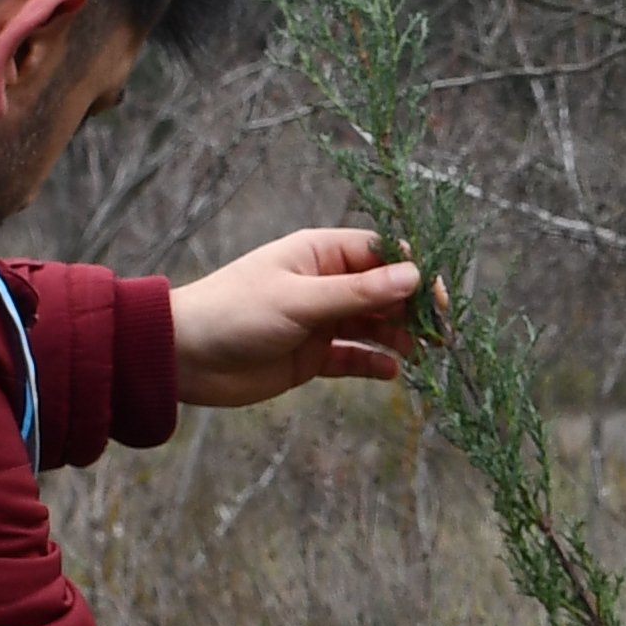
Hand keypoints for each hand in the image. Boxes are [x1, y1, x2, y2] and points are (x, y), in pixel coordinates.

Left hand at [171, 226, 428, 408]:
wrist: (184, 357)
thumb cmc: (236, 313)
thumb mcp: (300, 301)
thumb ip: (358, 294)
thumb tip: (414, 276)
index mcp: (318, 254)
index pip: (379, 253)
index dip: (413, 271)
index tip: (439, 295)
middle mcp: (323, 283)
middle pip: (382, 291)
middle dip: (412, 308)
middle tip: (441, 333)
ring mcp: (318, 320)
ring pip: (371, 325)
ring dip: (398, 336)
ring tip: (421, 354)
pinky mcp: (310, 356)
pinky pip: (352, 357)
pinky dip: (373, 362)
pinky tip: (393, 372)